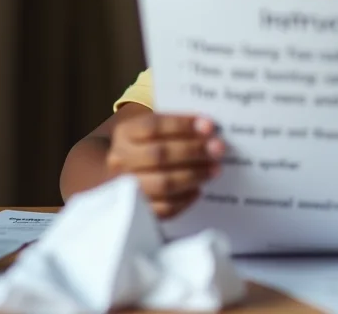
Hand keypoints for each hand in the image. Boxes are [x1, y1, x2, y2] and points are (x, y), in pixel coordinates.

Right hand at [107, 113, 224, 218]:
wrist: (129, 172)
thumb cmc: (152, 145)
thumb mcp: (158, 129)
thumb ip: (178, 127)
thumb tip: (208, 128)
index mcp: (125, 133)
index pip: (153, 127)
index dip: (182, 125)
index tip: (209, 126)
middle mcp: (120, 160)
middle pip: (158, 155)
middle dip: (193, 151)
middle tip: (217, 149)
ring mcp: (125, 188)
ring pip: (162, 184)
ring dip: (193, 175)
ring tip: (214, 170)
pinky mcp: (136, 211)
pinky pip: (163, 210)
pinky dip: (184, 200)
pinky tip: (198, 190)